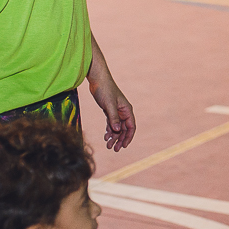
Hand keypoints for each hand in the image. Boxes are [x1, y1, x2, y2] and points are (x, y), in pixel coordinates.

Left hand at [87, 34, 135, 151]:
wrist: (97, 80)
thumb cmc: (104, 90)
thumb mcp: (108, 105)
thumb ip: (113, 118)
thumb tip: (117, 130)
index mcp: (127, 109)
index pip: (131, 127)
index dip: (128, 137)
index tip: (123, 146)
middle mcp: (123, 111)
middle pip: (124, 129)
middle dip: (120, 139)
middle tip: (113, 149)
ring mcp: (116, 111)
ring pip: (117, 127)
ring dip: (114, 136)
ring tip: (107, 144)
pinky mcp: (109, 110)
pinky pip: (111, 123)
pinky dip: (109, 130)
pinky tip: (105, 136)